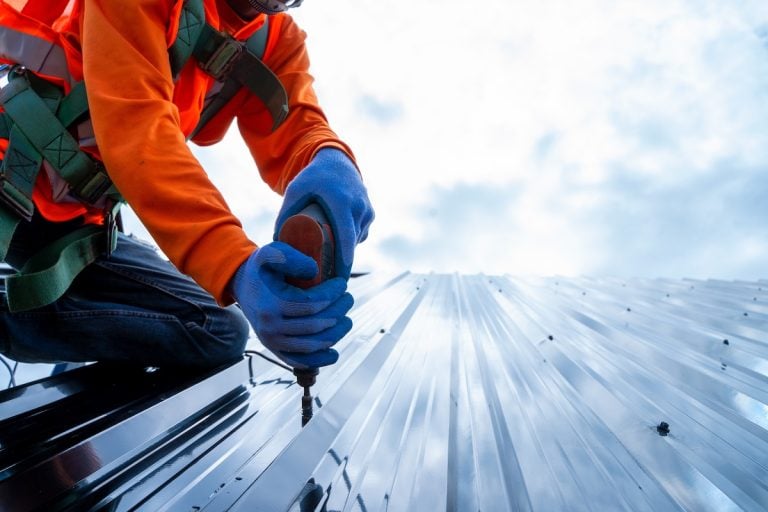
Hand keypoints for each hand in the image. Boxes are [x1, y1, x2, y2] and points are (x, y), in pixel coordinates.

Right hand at [230, 242, 353, 367]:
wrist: (243, 286)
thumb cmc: (262, 268)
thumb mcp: (270, 253)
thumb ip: (289, 257)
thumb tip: (314, 271)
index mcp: (271, 304)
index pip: (311, 304)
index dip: (332, 295)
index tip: (342, 284)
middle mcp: (270, 327)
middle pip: (315, 325)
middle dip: (338, 312)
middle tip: (348, 299)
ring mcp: (272, 342)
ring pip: (312, 345)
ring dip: (336, 333)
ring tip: (346, 319)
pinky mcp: (275, 350)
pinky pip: (299, 361)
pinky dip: (319, 361)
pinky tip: (334, 354)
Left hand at [274, 148, 374, 279]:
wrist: (336, 162)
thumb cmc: (312, 178)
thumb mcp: (294, 191)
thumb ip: (284, 214)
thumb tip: (275, 243)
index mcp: (341, 202)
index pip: (345, 238)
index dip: (343, 262)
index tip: (337, 280)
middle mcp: (358, 207)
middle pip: (351, 244)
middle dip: (341, 264)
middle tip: (326, 280)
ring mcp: (367, 210)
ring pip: (356, 240)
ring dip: (345, 253)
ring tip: (329, 266)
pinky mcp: (370, 213)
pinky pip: (361, 234)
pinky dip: (351, 243)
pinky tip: (340, 251)